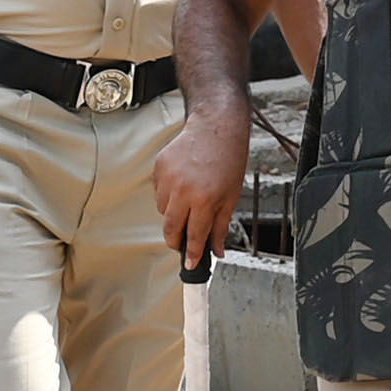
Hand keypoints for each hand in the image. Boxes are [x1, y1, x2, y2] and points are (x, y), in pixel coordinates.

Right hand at [149, 107, 250, 269]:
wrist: (216, 126)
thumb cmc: (228, 159)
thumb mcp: (231, 196)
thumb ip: (221, 226)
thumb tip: (217, 251)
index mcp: (205, 199)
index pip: (195, 236)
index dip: (192, 254)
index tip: (190, 264)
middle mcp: (183, 190)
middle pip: (171, 229)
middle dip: (175, 241)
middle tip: (181, 244)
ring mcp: (168, 179)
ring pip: (163, 211)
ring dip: (174, 214)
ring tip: (189, 200)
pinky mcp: (158, 168)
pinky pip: (158, 193)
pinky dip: (168, 195)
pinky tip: (182, 184)